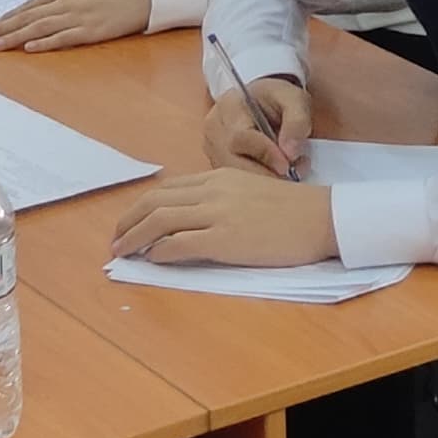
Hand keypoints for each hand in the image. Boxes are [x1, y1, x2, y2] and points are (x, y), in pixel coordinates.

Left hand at [0, 0, 154, 50]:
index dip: (7, 17)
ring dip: (14, 37)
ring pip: (38, 27)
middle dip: (1, 28)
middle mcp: (66, 1)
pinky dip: (44, 43)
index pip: (28, 5)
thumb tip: (39, 12)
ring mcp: (77, 16)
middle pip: (27, 16)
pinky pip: (62, 38)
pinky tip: (28, 48)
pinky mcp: (90, 30)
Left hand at [108, 168, 340, 267]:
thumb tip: (191, 221)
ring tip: (123, 252)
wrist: (321, 218)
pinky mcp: (225, 239)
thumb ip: (220, 200)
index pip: (167, 189)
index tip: (129, 223)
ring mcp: (217, 214)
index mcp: (218, 177)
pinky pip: (180, 244)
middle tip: (116, 240)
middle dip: (128, 222)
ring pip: (160, 221)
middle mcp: (212, 191)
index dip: (141, 207)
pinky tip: (153, 260)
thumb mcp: (250, 192)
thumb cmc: (292, 210)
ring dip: (135, 238)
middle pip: (155, 202)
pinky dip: (160, 252)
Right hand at [204, 74, 312, 176]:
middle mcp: (214, 129)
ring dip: (262, 181)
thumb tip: (290, 153)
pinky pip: (234, 182)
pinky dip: (256, 185)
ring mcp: (212, 149)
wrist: (263, 103)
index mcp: (229, 106)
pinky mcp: (217, 163)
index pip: (240, 137)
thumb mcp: (294, 99)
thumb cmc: (277, 99)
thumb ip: (296, 122)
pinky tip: (275, 177)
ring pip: (233, 176)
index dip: (265, 154)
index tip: (288, 165)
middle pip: (233, 162)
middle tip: (293, 175)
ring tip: (289, 173)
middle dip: (265, 174)